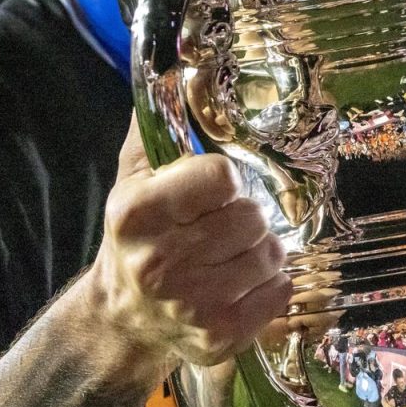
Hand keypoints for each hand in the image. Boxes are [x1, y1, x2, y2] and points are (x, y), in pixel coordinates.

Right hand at [86, 117, 292, 366]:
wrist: (125, 318)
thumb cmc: (139, 238)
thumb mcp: (133, 178)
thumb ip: (158, 125)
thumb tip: (180, 68)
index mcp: (136, 214)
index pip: (221, 177)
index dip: (226, 180)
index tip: (213, 191)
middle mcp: (159, 264)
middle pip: (252, 217)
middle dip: (247, 216)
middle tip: (225, 227)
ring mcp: (190, 306)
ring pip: (272, 255)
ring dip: (263, 250)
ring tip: (233, 255)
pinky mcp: (218, 338)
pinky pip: (280, 294)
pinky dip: (272, 286)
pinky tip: (243, 284)